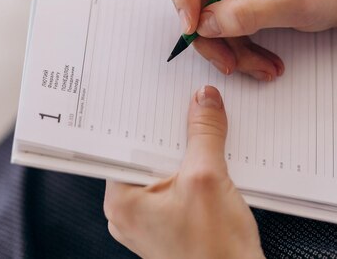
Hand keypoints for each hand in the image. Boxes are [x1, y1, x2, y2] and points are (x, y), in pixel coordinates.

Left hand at [104, 86, 263, 258]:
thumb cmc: (214, 255)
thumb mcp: (208, 179)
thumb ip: (204, 132)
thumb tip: (205, 100)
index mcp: (122, 200)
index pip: (126, 141)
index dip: (147, 115)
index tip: (162, 94)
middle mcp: (130, 209)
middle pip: (148, 150)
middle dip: (172, 128)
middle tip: (189, 103)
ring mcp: (151, 216)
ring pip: (166, 163)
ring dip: (187, 145)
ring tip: (204, 126)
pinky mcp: (172, 218)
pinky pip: (178, 179)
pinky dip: (194, 164)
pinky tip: (211, 152)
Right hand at [158, 0, 336, 79]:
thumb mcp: (295, 0)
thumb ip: (249, 12)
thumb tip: (204, 25)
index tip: (194, 24)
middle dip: (207, 30)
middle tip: (228, 59)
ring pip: (201, 13)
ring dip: (223, 45)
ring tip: (257, 65)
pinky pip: (217, 23)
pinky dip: (234, 46)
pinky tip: (259, 60)